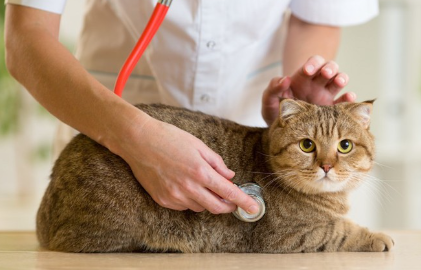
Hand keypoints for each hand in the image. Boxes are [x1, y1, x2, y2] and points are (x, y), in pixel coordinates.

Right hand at [118, 116, 258, 213]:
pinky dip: (191, 200)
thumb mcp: (198, 145)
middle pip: (217, 207)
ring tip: (201, 184)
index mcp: (200, 172)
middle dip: (228, 207)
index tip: (255, 208)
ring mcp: (175, 196)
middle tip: (232, 201)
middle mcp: (189, 188)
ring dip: (208, 201)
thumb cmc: (168, 138)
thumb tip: (230, 176)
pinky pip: (184, 206)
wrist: (137, 141)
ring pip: (200, 208)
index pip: (229, 193)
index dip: (244, 202)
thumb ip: (216, 162)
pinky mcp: (163, 200)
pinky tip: (185, 185)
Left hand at [261, 55, 355, 124]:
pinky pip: (343, 102)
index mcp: (303, 78)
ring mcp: (326, 96)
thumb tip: (285, 79)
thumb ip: (273, 88)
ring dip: (341, 78)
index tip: (307, 71)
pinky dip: (349, 98)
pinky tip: (349, 98)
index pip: (312, 64)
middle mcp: (317, 84)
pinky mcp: (331, 110)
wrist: (281, 128)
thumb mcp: (269, 100)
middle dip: (329, 68)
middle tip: (325, 73)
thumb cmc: (275, 110)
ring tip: (339, 82)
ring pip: (339, 80)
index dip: (312, 63)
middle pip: (330, 68)